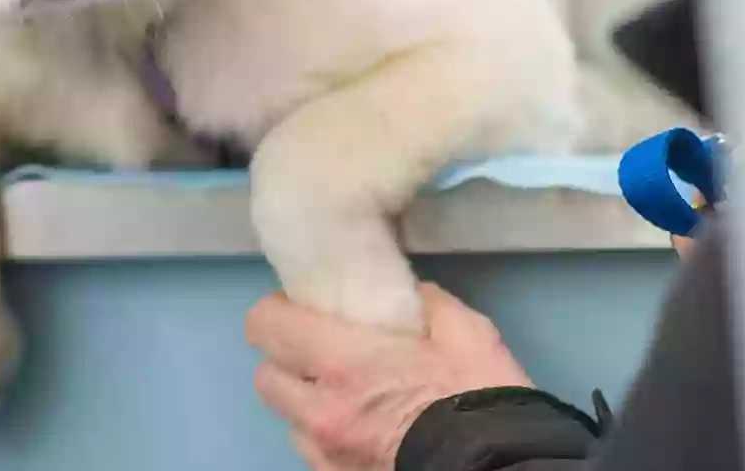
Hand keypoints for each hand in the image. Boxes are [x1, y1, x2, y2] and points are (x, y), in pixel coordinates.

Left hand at [246, 283, 532, 470]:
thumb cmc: (480, 400)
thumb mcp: (465, 333)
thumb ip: (426, 303)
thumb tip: (410, 292)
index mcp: (340, 363)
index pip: (263, 325)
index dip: (278, 312)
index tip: (303, 309)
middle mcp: (319, 411)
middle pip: (265, 375)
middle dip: (287, 360)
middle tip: (321, 351)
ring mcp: (325, 453)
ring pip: (288, 419)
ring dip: (305, 402)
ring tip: (343, 395)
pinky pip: (313, 452)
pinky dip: (326, 436)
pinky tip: (361, 428)